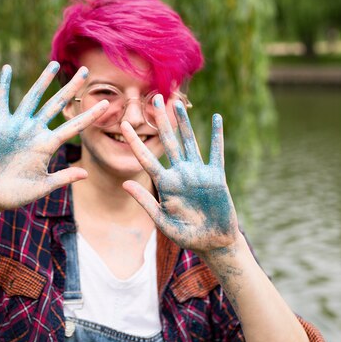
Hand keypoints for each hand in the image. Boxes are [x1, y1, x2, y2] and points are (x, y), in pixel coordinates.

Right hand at [0, 62, 107, 213]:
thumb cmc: (13, 195)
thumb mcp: (42, 187)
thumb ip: (62, 178)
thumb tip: (86, 173)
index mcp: (47, 146)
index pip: (73, 127)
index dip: (89, 116)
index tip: (107, 104)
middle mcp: (35, 132)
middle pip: (56, 104)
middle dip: (71, 88)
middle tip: (86, 70)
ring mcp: (17, 127)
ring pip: (33, 98)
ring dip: (43, 81)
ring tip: (54, 64)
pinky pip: (2, 102)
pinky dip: (3, 85)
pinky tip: (7, 68)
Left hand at [121, 95, 238, 255]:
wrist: (213, 243)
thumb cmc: (186, 236)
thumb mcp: (162, 221)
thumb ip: (145, 201)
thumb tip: (125, 184)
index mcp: (164, 184)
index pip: (145, 158)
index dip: (135, 141)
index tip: (123, 124)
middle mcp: (179, 173)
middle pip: (167, 141)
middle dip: (160, 120)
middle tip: (153, 97)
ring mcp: (198, 173)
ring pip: (189, 141)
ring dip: (184, 122)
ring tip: (178, 102)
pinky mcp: (216, 176)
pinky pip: (216, 152)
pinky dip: (217, 135)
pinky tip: (216, 118)